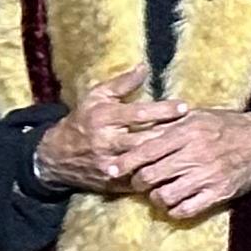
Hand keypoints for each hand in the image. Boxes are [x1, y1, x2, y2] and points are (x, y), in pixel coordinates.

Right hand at [31, 68, 176, 194]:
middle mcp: (106, 142)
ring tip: (189, 150)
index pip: (137, 114)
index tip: (184, 106)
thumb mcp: (96, 97)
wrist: (55, 156)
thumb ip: (122, 83)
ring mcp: (109, 165)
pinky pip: (139, 181)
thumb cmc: (82, 120)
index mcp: (103, 118)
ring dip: (166, 158)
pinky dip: (157, 176)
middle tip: (194, 131)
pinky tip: (176, 170)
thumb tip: (144, 66)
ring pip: (143, 163)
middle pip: (144, 140)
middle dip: (170, 136)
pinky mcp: (111, 183)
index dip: (163, 110)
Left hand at [126, 107, 250, 222]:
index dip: (125, 162)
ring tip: (158, 193)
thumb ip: (168, 123)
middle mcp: (195, 154)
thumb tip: (137, 130)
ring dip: (156, 198)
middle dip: (138, 182)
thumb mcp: (197, 116)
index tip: (111, 170)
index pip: (146, 150)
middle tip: (139, 182)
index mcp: (187, 132)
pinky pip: (186, 210)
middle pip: (151, 176)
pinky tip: (175, 204)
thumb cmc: (228, 125)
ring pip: (165, 196)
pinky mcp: (219, 193)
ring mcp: (208, 176)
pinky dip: (175, 210)